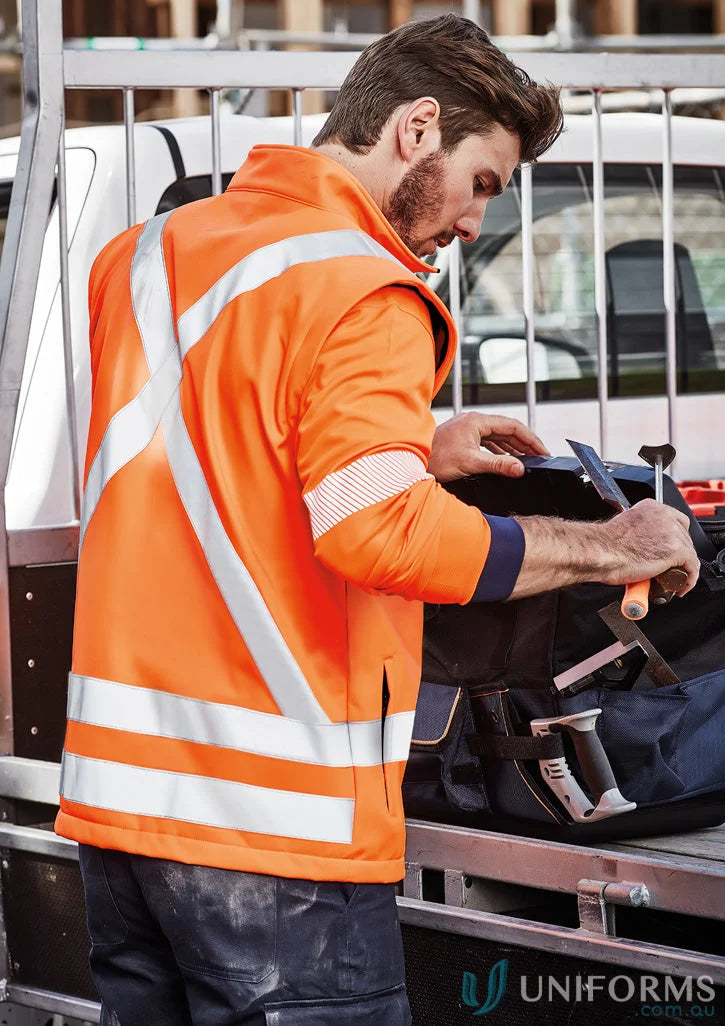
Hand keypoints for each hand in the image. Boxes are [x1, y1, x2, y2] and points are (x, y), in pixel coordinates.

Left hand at [428, 412, 548, 482]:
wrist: (410, 462)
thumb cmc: (436, 459)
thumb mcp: (470, 463)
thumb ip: (497, 465)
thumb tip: (520, 468)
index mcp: (477, 421)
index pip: (513, 426)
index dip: (531, 439)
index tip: (543, 452)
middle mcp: (473, 421)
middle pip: (507, 430)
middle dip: (524, 444)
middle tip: (540, 458)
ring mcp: (468, 429)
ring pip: (498, 436)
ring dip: (512, 448)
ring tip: (526, 461)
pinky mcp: (463, 438)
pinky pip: (487, 442)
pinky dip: (499, 451)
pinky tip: (505, 461)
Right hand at [600, 499, 699, 595]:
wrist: (601, 552)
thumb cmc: (604, 544)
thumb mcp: (625, 527)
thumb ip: (639, 531)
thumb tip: (644, 545)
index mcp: (651, 507)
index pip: (676, 520)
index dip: (676, 538)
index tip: (671, 550)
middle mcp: (664, 516)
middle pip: (684, 537)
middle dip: (679, 554)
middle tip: (671, 568)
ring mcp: (672, 532)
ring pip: (689, 553)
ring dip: (683, 568)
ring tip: (674, 580)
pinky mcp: (676, 550)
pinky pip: (692, 567)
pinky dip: (689, 580)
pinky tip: (681, 588)